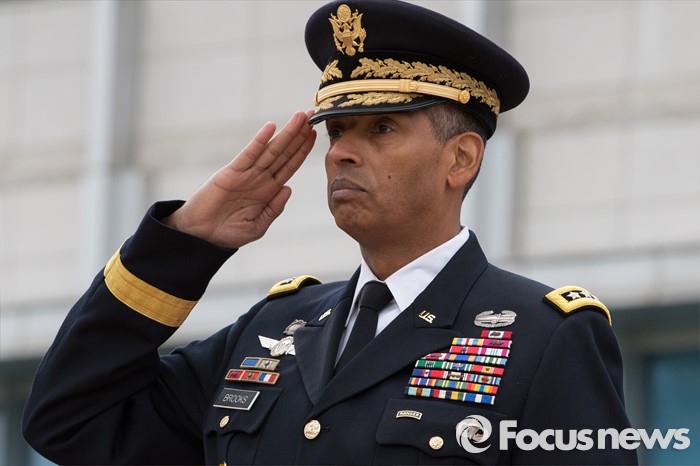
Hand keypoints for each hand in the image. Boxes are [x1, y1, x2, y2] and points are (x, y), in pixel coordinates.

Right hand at [163, 110, 316, 248]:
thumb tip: (288, 189)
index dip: (302, 150)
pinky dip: (259, 141)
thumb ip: (274, 209)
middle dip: (299, 135)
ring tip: (300, 117)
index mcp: (268, 190)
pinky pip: (248, 155)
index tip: (314, 135)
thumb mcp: (257, 226)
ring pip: (271, 150)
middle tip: (312, 115)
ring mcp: (246, 174)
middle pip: (284, 153)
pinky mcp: (231, 173)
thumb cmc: (227, 233)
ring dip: (286, 133)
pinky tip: (270, 128)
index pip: (289, 165)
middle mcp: (259, 178)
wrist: (201, 237)